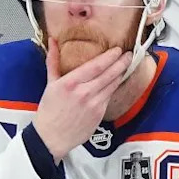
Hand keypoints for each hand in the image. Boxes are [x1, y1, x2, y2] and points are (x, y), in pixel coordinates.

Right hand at [32, 38, 131, 161]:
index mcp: (70, 83)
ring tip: (126, 65)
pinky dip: (114, 87)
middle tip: (129, 55)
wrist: (52, 137)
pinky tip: (116, 81)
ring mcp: (94, 104)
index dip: (110, 57)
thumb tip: (53, 42)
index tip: (118, 50)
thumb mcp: (50, 83)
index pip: (96, 66)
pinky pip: (110, 97)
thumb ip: (53, 60)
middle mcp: (84, 93)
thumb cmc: (49, 112)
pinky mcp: (99, 114)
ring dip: (120, 74)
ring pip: (112, 85)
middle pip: (109, 74)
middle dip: (121, 63)